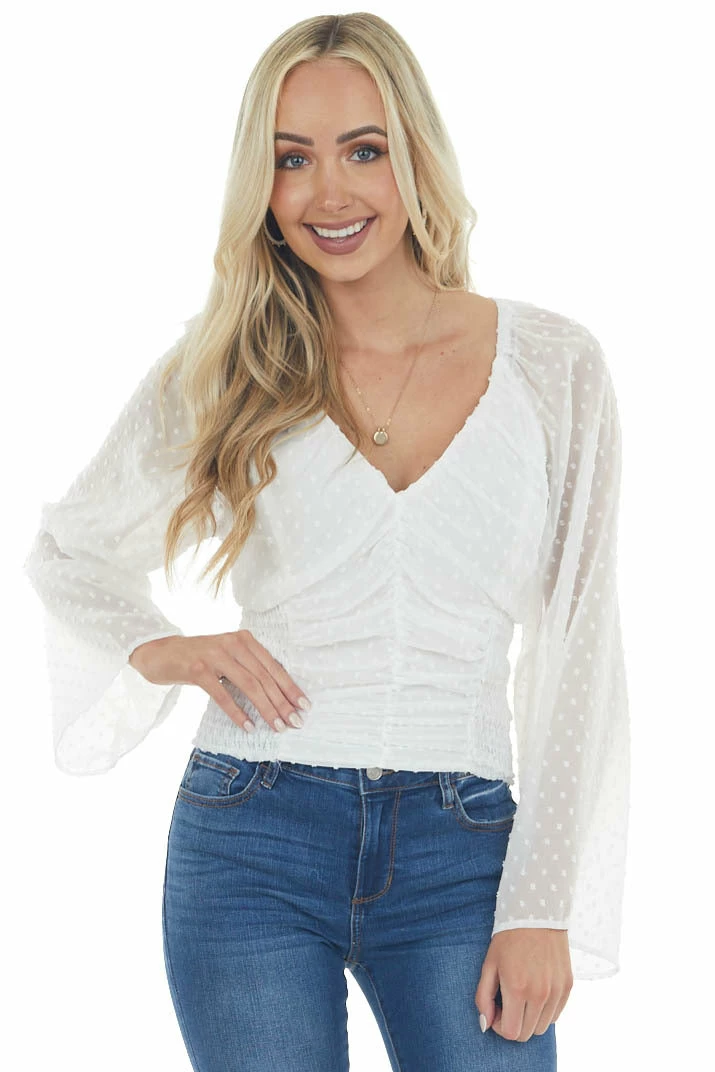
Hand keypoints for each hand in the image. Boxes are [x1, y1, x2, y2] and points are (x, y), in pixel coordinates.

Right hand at [128, 629, 310, 734]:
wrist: (161, 652)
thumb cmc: (200, 659)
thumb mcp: (229, 657)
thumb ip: (249, 668)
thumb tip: (279, 696)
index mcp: (245, 639)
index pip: (274, 666)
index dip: (290, 687)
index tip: (304, 706)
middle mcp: (233, 643)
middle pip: (264, 677)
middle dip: (282, 702)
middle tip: (295, 722)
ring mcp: (215, 654)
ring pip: (249, 685)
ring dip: (266, 708)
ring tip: (277, 726)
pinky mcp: (198, 669)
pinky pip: (222, 694)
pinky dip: (237, 712)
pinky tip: (248, 726)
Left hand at [475, 928, 572, 1042]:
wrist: (537, 914)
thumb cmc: (508, 939)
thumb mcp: (489, 965)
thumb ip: (483, 997)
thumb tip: (485, 1025)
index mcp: (517, 989)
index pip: (511, 1033)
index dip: (500, 1027)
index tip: (496, 1010)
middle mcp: (540, 994)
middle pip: (527, 1034)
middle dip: (513, 1024)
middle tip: (507, 1003)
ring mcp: (557, 991)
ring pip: (542, 1027)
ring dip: (529, 1019)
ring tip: (521, 996)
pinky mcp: (568, 986)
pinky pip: (555, 1015)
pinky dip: (544, 1011)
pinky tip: (535, 991)